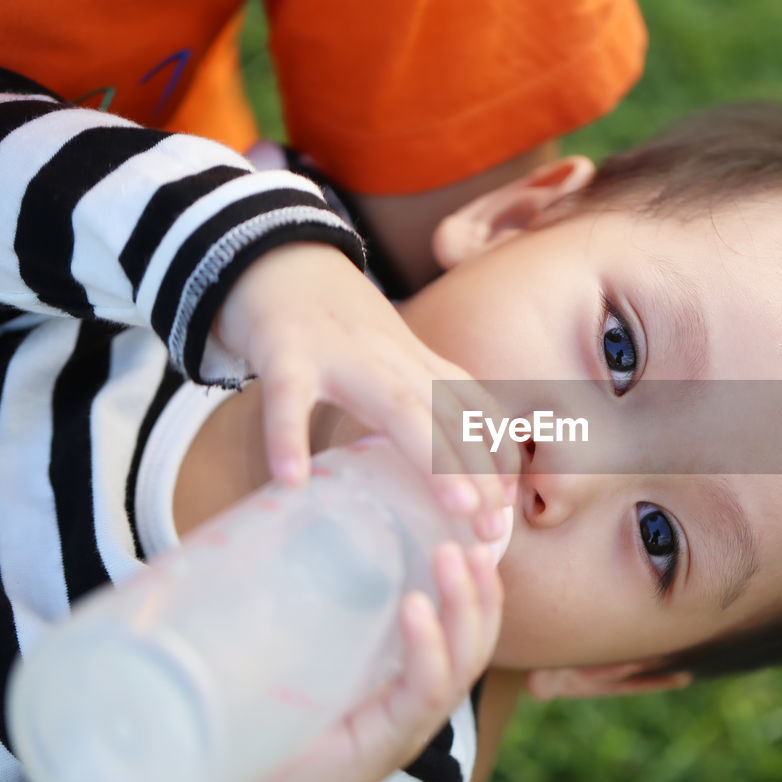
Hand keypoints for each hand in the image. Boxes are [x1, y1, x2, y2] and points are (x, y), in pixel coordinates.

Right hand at [214, 243, 518, 538]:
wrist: (271, 251)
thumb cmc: (332, 322)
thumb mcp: (386, 357)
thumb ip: (414, 402)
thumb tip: (447, 467)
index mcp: (414, 361)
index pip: (470, 410)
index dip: (495, 457)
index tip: (510, 510)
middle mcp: (390, 356)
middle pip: (446, 414)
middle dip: (479, 470)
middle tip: (496, 529)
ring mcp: (340, 351)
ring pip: (393, 403)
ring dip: (430, 455)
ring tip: (455, 508)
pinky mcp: (284, 348)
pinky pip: (287, 394)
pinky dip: (287, 434)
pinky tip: (291, 480)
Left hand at [214, 541, 502, 781]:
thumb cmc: (265, 725)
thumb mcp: (299, 652)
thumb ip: (305, 603)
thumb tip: (279, 518)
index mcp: (406, 673)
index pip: (461, 621)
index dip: (476, 577)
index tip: (470, 525)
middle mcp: (419, 696)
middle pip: (478, 632)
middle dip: (482, 582)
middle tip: (472, 533)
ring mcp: (410, 721)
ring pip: (465, 655)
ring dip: (464, 603)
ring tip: (454, 556)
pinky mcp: (389, 741)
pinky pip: (426, 688)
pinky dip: (429, 647)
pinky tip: (417, 608)